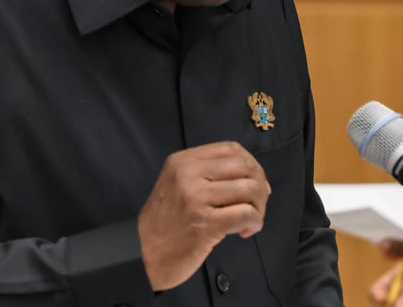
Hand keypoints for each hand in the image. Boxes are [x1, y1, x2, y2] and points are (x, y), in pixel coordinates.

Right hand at [137, 141, 269, 290]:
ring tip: (250, 221)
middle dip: (260, 187)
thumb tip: (257, 179)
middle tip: (256, 206)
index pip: (231, 149)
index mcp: (183, 161)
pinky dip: (255, 222)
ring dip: (259, 207)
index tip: (255, 183)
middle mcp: (188, 174)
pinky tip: (245, 231)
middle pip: (245, 167)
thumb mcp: (178, 185)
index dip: (252, 164)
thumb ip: (210, 175)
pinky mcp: (204, 223)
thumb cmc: (166, 222)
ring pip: (250, 189)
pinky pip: (247, 214)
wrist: (143, 253)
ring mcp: (195, 198)